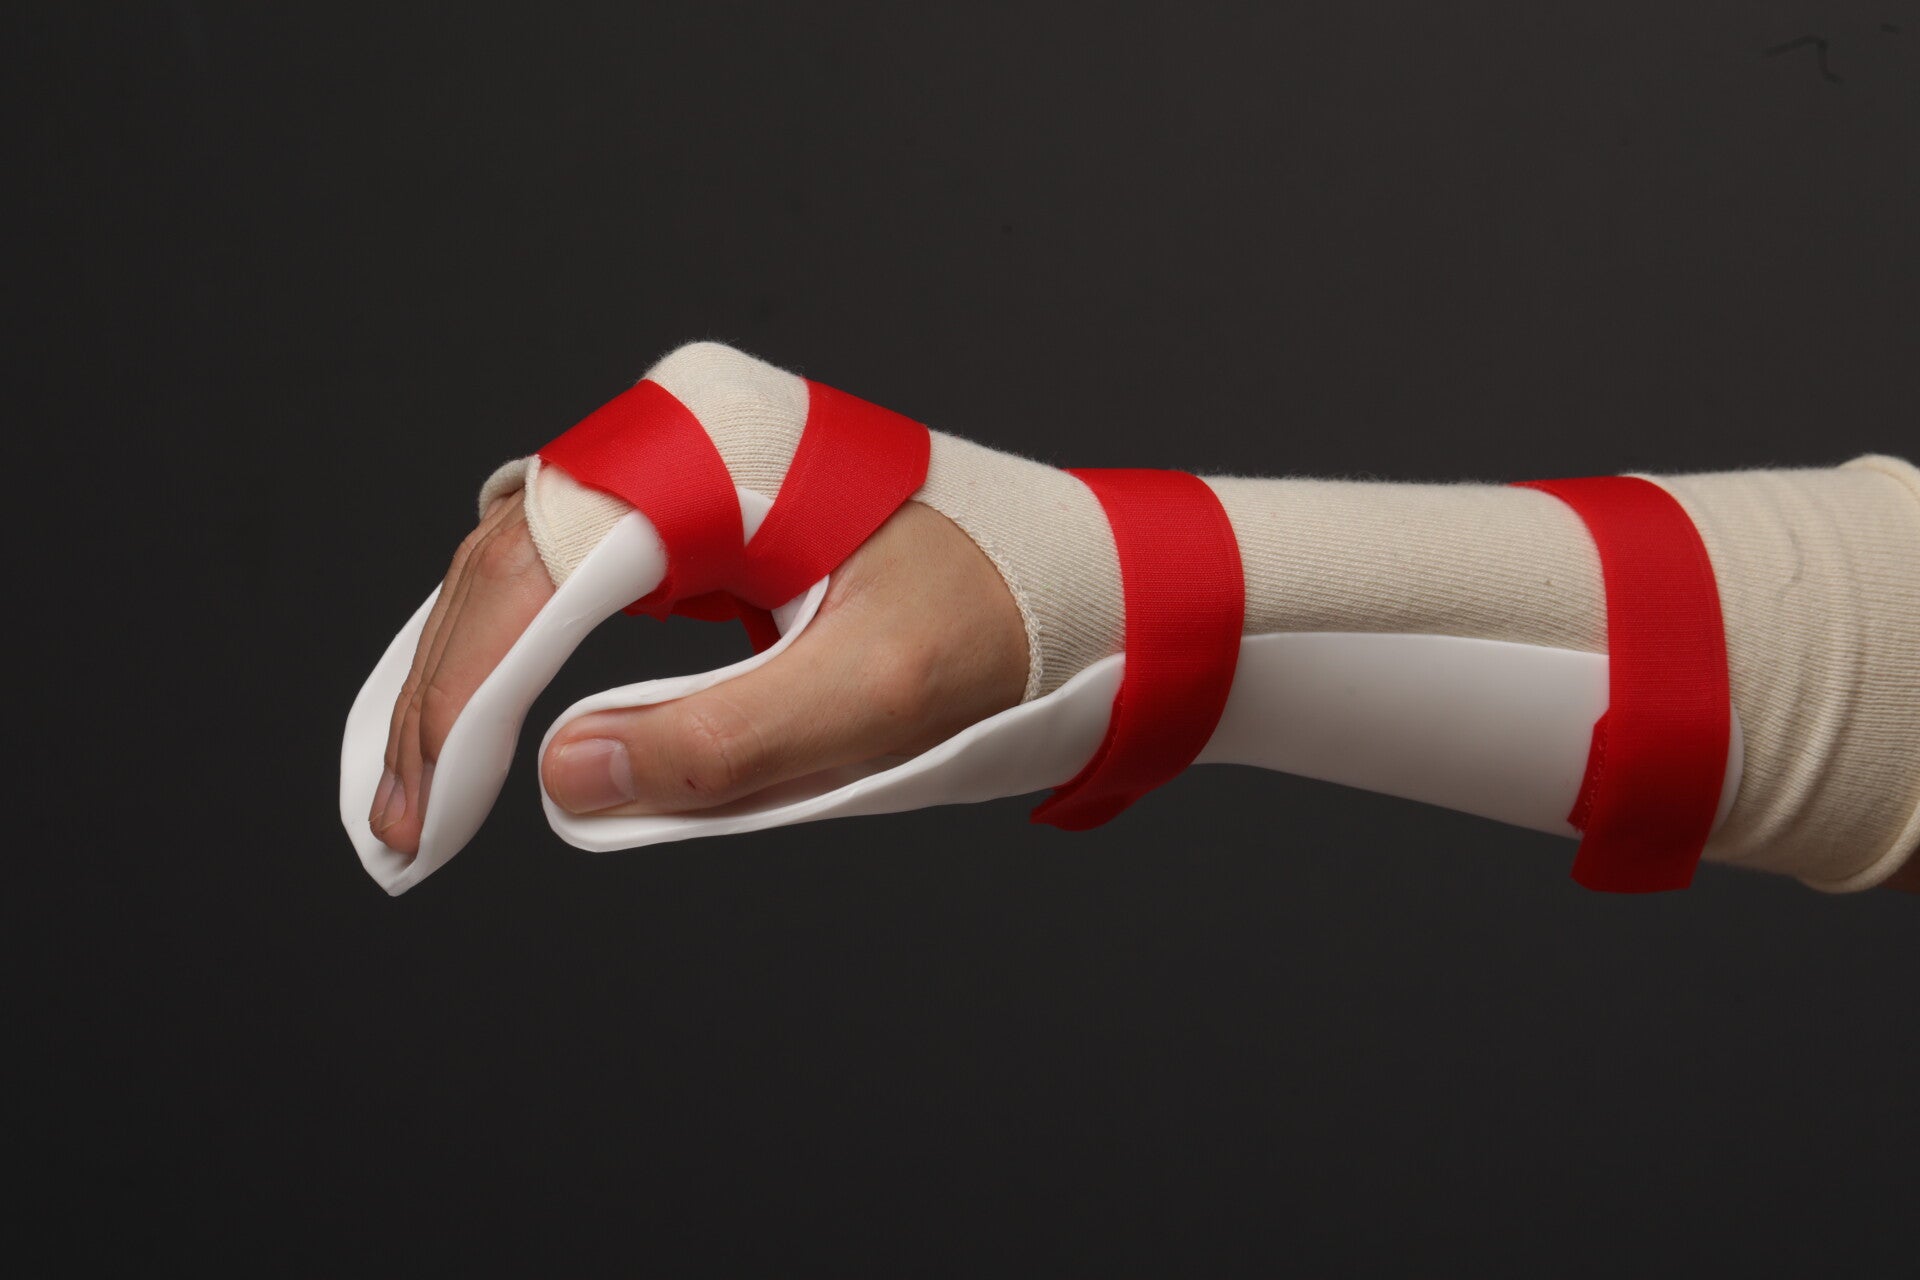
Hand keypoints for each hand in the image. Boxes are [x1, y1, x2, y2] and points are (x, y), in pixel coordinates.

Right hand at [368, 493, 1028, 853]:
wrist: (1082, 582)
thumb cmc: (1001, 625)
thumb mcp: (875, 699)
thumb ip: (724, 743)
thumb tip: (563, 777)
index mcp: (722, 452)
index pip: (544, 574)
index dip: (469, 700)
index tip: (427, 816)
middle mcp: (685, 429)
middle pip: (513, 561)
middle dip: (447, 694)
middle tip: (404, 826)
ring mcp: (685, 456)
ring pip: (527, 561)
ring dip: (467, 673)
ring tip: (420, 789)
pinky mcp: (695, 498)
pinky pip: (571, 565)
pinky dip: (516, 643)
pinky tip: (479, 710)